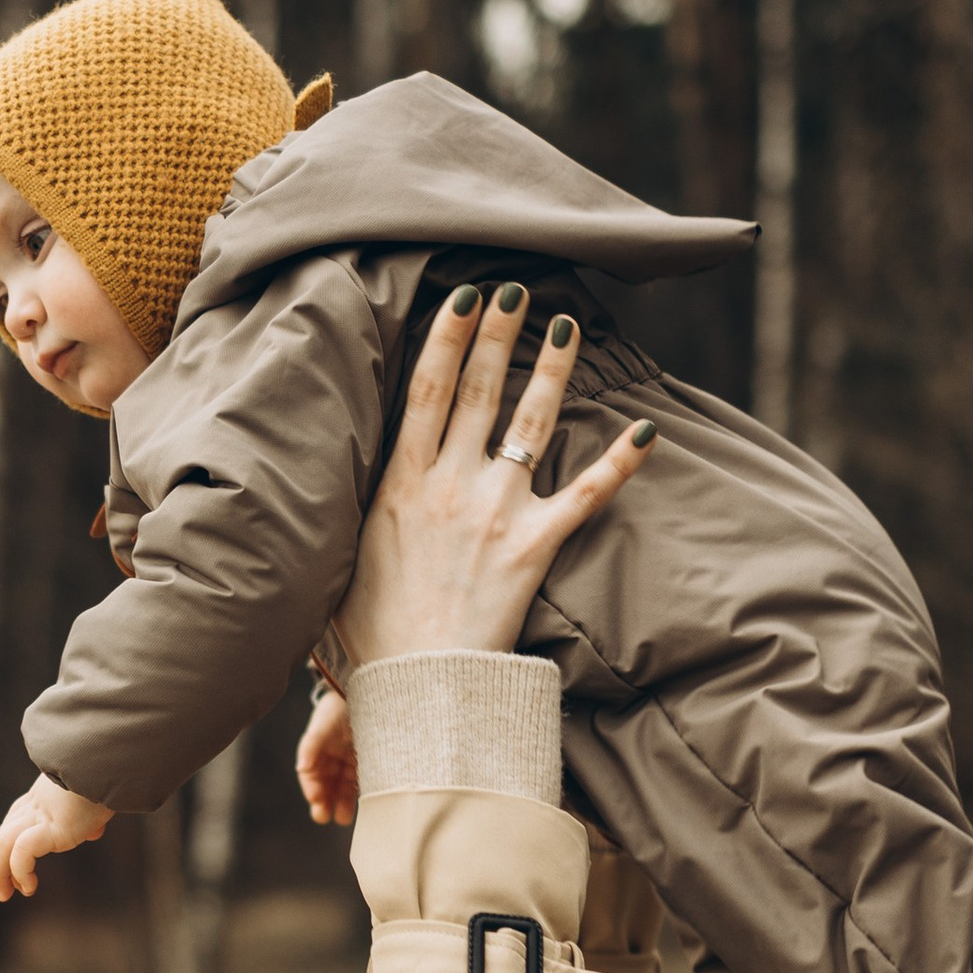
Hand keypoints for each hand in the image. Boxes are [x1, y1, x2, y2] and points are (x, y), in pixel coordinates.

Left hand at [0, 773, 112, 902]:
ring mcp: (41, 814)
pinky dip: (20, 871)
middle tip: (2, 888)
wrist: (113, 760)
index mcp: (45, 794)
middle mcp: (38, 803)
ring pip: (3, 843)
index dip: (12, 842)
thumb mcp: (97, 798)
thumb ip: (90, 816)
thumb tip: (94, 831)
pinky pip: (22, 852)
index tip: (18, 867)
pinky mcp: (50, 826)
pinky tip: (29, 886)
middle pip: (5, 832)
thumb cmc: (110, 775)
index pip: (18, 818)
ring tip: (5, 894)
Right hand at [296, 687, 357, 828]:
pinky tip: (360, 806)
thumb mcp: (323, 724)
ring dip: (340, 803)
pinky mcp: (366, 761)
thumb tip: (302, 768)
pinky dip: (357, 794)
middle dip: (323, 801)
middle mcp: (331, 756)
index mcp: (317, 748)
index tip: (316, 799)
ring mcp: (348, 760)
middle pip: (324, 783)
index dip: (311, 787)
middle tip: (323, 816)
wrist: (367, 690)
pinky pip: (360, 781)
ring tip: (341, 818)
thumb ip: (311, 744)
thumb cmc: (340, 706)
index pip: (310, 773)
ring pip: (341, 786)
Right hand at [333, 285, 655, 667]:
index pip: (423, 391)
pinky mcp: (534, 547)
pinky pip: (585, 496)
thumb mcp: (339, 560)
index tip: (461, 297)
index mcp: (398, 484)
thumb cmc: (370, 635)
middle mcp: (448, 485)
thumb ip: (349, 513)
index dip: (445, 337)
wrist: (417, 686)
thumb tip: (327, 484)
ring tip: (567, 324)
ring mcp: (495, 512)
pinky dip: (618, 463)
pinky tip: (646, 429)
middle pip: (476, 390)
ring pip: (529, 423)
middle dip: (496, 333)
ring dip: (550, 369)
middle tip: (515, 287)